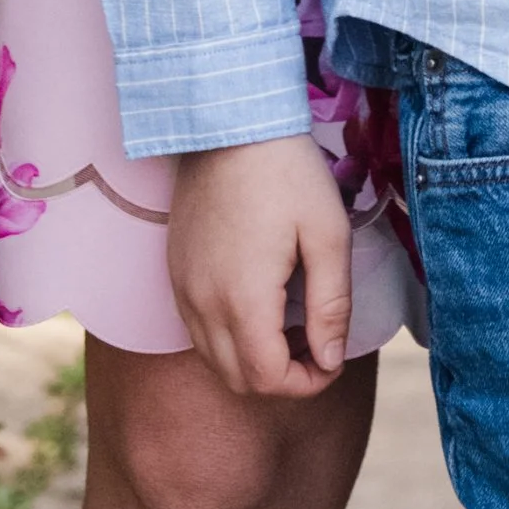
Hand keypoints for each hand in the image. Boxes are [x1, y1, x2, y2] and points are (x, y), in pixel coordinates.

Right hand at [167, 137, 351, 398]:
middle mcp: (202, 305)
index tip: (333, 360)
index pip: (267, 380)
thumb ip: (331, 305)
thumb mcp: (327, 234)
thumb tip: (330, 361)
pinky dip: (230, 338)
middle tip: (317, 343)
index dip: (306, 384)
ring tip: (294, 324)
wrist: (229, 124)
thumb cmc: (288, 173)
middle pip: (238, 380)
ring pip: (215, 360)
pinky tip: (261, 304)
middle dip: (282, 378)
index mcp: (242, 300)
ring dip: (254, 360)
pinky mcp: (175, 274)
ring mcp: (182, 290)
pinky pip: (198, 331)